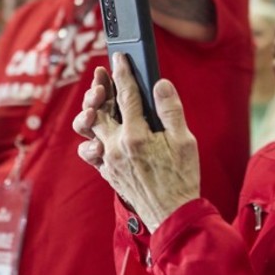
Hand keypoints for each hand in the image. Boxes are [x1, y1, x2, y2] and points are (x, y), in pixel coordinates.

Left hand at [73, 55, 200, 231]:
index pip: (126, 96)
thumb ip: (171, 110)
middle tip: (103, 75)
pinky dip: (93, 137)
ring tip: (98, 102)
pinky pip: (90, 150)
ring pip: (89, 129)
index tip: (120, 58)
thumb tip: (160, 85)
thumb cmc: (182, 179)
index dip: (123, 73)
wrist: (172, 216)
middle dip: (100, 88)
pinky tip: (101, 130)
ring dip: (91, 112)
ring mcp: (108, 161)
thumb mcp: (185, 142)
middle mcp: (116, 147)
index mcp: (136, 136)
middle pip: (99, 109)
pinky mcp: (107, 172)